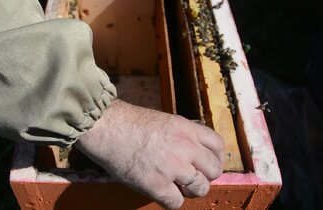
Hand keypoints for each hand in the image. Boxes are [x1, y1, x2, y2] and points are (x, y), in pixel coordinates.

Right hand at [75, 99, 223, 209]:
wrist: (105, 127)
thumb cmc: (127, 122)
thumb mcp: (164, 120)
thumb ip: (182, 135)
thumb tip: (194, 151)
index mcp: (186, 128)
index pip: (218, 145)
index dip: (215, 157)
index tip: (207, 164)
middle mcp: (185, 147)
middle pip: (214, 170)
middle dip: (205, 176)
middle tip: (192, 177)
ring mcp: (172, 167)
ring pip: (200, 189)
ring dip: (191, 190)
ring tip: (178, 187)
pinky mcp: (156, 184)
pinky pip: (176, 203)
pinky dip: (171, 201)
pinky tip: (162, 193)